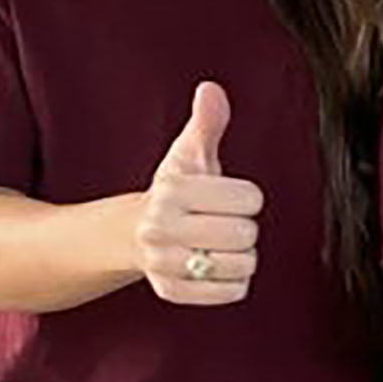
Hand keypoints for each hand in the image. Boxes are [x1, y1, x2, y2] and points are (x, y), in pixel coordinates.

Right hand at [135, 82, 264, 305]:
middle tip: (222, 223)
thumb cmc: (175, 191)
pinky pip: (232, 292)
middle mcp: (160, 227)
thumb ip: (207, 123)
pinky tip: (216, 267)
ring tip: (218, 246)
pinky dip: (233, 282)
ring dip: (241, 257)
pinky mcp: (170, 291)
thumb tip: (211, 89)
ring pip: (242, 266)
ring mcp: (162, 262)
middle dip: (243, 228)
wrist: (133, 234)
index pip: (249, 199)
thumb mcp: (189, 154)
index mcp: (172, 189)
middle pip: (245, 234)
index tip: (229, 197)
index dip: (248, 198)